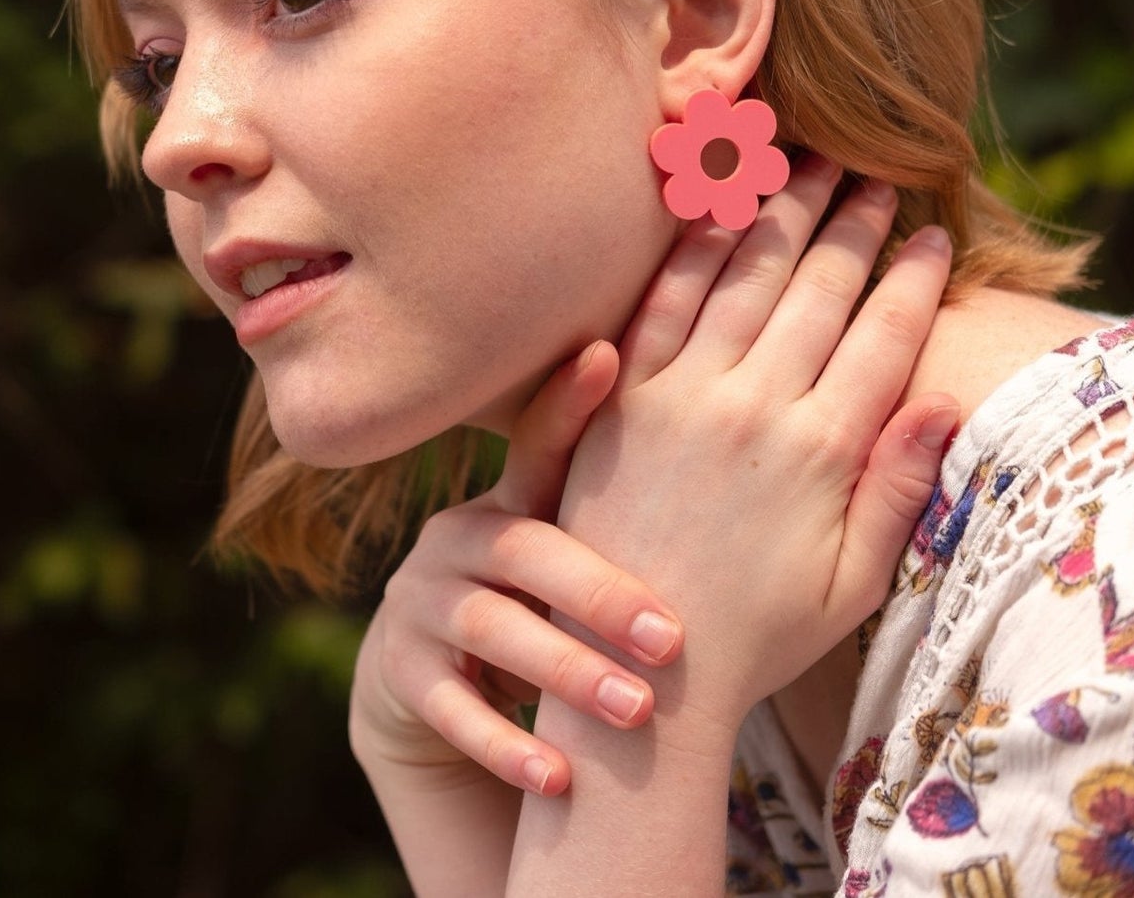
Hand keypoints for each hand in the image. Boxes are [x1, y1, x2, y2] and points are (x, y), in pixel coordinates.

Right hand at [349, 340, 685, 797]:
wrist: (438, 677)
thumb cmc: (544, 605)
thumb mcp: (575, 551)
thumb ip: (627, 504)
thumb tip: (733, 441)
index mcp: (516, 499)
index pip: (542, 442)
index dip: (569, 400)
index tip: (607, 355)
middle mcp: (461, 535)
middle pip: (524, 546)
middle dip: (599, 592)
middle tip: (671, 640)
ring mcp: (423, 599)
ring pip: (487, 625)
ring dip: (563, 669)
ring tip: (633, 713)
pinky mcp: (400, 669)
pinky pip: (446, 704)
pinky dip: (502, 741)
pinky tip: (555, 778)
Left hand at [555, 158, 957, 732]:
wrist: (636, 656)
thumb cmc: (755, 630)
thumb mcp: (851, 583)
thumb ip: (899, 490)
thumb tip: (948, 401)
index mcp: (821, 451)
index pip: (882, 337)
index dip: (914, 279)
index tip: (936, 235)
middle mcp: (753, 406)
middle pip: (816, 289)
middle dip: (853, 224)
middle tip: (876, 175)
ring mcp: (680, 393)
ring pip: (742, 276)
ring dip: (780, 211)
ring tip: (808, 163)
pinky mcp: (619, 393)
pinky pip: (660, 300)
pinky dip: (690, 247)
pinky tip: (714, 205)